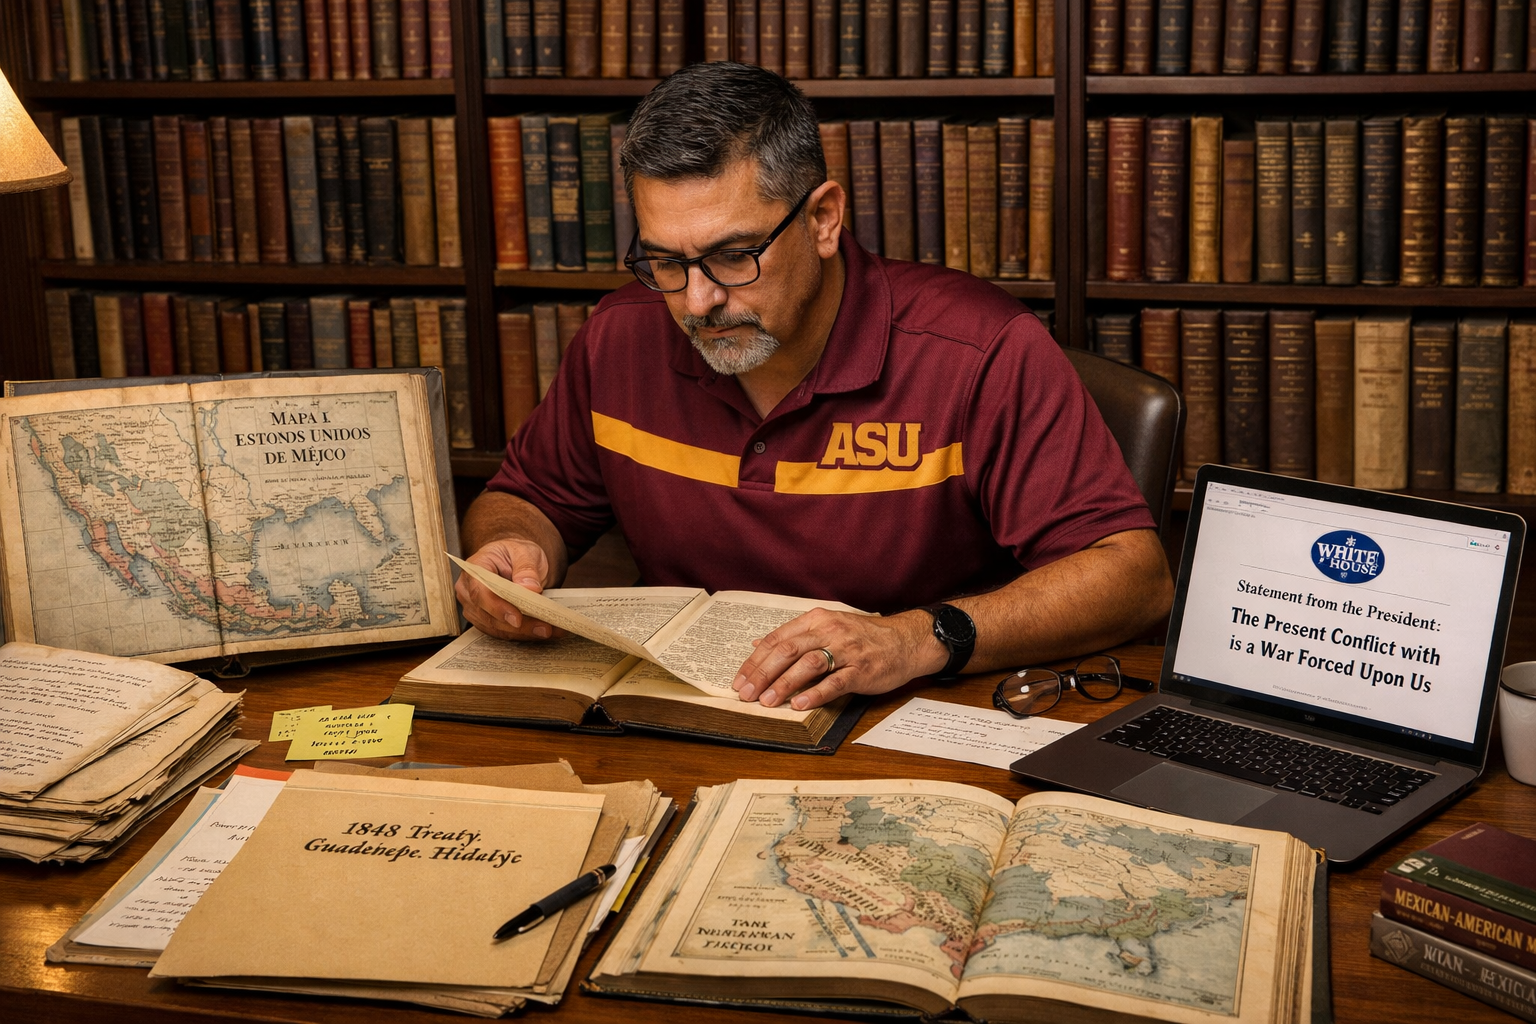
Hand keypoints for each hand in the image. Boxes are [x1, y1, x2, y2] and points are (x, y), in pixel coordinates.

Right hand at [454, 539, 563, 640]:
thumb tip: (530, 588)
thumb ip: (526, 568)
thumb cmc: (516, 553)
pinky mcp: (486, 620)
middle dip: (518, 625)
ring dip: (524, 633)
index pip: (479, 591)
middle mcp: (469, 591)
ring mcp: (476, 608)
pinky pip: (503, 632)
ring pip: (496, 628)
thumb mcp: (525, 551)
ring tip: (550, 630)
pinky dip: (524, 634)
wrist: (516, 560)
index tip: (517, 618)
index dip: (497, 607)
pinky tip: (544, 631)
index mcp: (475, 568)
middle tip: (545, 628)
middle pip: (488, 615)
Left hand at [730, 609, 948, 710]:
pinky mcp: (862, 670)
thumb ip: (794, 635)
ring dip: (784, 684)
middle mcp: (829, 631)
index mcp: (817, 620)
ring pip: (808, 665)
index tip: (739, 679)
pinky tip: (799, 704)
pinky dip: (815, 693)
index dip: (755, 660)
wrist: (906, 640)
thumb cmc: (863, 637)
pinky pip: (835, 682)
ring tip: (766, 701)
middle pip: (788, 650)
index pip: (777, 639)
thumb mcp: (827, 626)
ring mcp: (847, 650)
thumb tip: (758, 643)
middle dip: (763, 673)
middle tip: (745, 694)